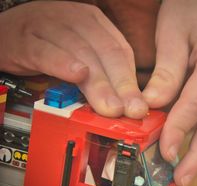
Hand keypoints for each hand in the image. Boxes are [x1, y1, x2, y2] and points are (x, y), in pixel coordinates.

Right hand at [0, 1, 147, 118]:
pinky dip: (63, 65)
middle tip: (130, 110)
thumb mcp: (81, 54)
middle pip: (106, 53)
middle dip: (121, 86)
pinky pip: (47, 52)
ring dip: (99, 85)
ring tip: (110, 107)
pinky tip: (77, 76)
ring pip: (82, 55)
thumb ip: (103, 73)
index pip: (121, 51)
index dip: (132, 81)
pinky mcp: (25, 38)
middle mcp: (77, 20)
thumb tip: (126, 103)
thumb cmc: (49, 45)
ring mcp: (50, 26)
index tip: (140, 106)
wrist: (6, 31)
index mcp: (95, 23)